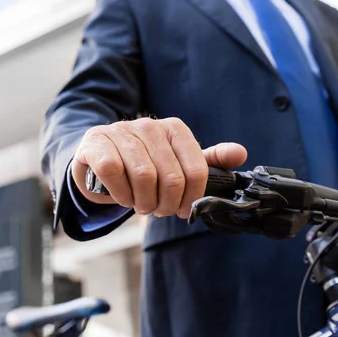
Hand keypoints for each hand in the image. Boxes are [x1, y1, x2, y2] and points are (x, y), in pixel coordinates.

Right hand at [71, 117, 247, 217]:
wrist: (100, 156)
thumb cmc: (145, 163)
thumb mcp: (180, 162)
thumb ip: (210, 160)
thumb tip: (241, 154)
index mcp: (176, 130)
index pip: (197, 171)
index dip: (191, 199)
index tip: (181, 209)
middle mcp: (151, 126)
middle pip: (172, 178)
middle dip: (166, 204)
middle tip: (158, 209)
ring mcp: (122, 131)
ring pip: (143, 177)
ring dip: (143, 202)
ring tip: (141, 204)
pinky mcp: (96, 142)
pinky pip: (113, 172)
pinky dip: (120, 194)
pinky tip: (122, 197)